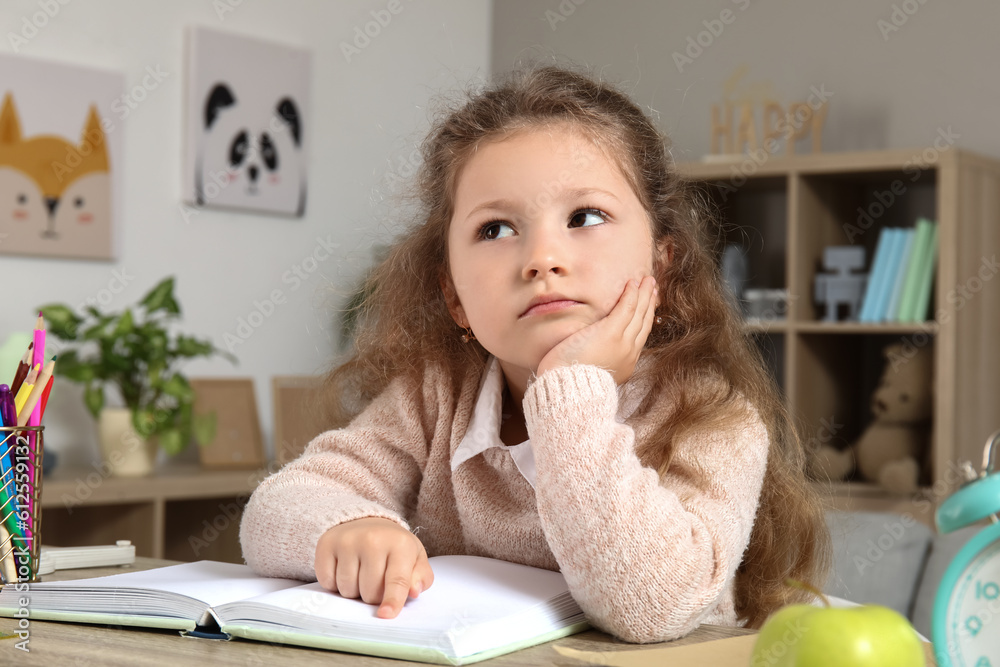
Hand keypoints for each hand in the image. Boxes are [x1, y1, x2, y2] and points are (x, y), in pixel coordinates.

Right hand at [314, 517, 433, 618]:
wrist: (364, 522)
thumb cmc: (392, 546)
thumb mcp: (414, 557)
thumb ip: (421, 577)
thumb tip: (414, 591)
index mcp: (400, 544)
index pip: (397, 580)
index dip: (392, 600)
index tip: (386, 614)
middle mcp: (373, 540)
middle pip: (370, 592)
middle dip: (373, 596)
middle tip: (376, 579)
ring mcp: (347, 541)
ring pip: (348, 590)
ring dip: (354, 591)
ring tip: (360, 573)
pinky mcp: (326, 544)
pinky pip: (328, 583)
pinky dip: (335, 584)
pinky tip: (344, 569)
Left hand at [535, 276, 657, 383]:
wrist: (569, 390)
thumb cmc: (571, 383)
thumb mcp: (591, 372)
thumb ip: (598, 360)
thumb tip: (591, 352)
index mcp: (625, 363)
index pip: (639, 335)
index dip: (645, 318)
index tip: (648, 305)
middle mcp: (628, 352)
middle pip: (643, 322)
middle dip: (649, 303)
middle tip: (653, 288)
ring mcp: (622, 342)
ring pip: (638, 313)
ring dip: (644, 294)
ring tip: (648, 280)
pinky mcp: (610, 333)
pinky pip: (626, 308)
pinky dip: (632, 294)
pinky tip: (634, 283)